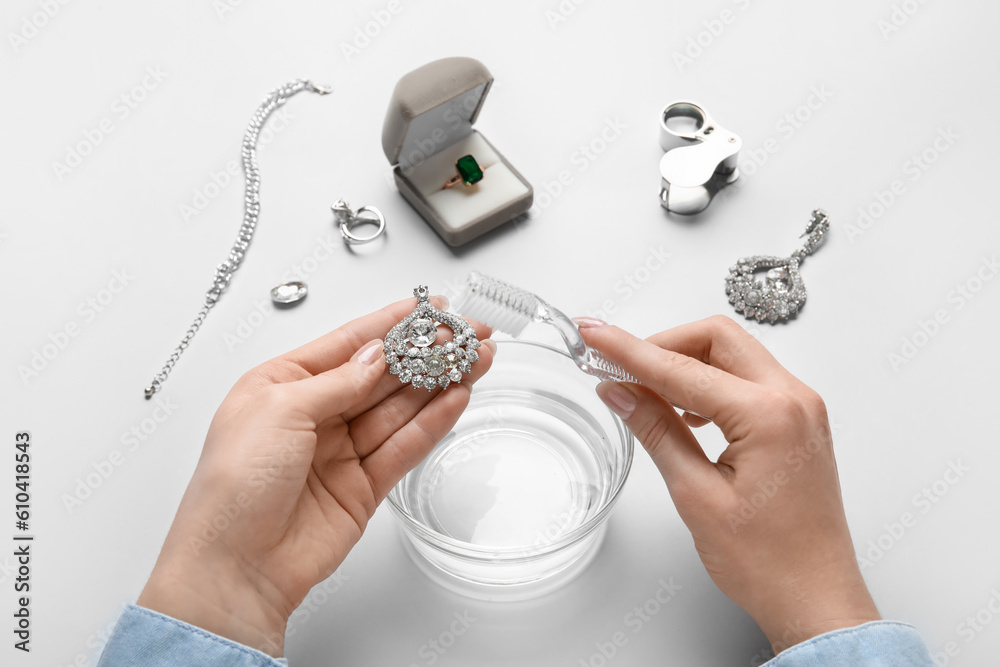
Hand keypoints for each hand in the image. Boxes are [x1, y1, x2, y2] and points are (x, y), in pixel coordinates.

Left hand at [138, 296, 494, 656]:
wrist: (236, 566)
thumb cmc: (232, 487)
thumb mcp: (280, 410)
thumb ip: (338, 381)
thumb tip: (377, 355)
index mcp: (281, 385)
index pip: (348, 343)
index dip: (391, 323)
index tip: (429, 308)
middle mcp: (312, 415)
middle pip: (381, 374)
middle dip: (424, 352)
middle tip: (464, 334)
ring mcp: (340, 451)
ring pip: (399, 408)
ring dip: (437, 382)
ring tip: (473, 360)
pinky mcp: (363, 486)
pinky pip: (404, 446)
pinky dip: (432, 423)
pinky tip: (455, 399)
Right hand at [577, 315, 878, 652]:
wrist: (816, 600)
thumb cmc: (769, 563)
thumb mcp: (696, 494)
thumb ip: (657, 430)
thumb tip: (621, 391)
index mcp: (770, 415)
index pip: (682, 368)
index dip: (629, 350)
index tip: (594, 335)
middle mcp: (794, 400)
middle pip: (716, 338)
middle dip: (662, 344)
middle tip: (617, 364)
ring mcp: (801, 409)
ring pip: (733, 355)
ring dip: (685, 363)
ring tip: (643, 392)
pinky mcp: (798, 423)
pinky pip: (748, 380)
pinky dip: (710, 382)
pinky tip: (682, 410)